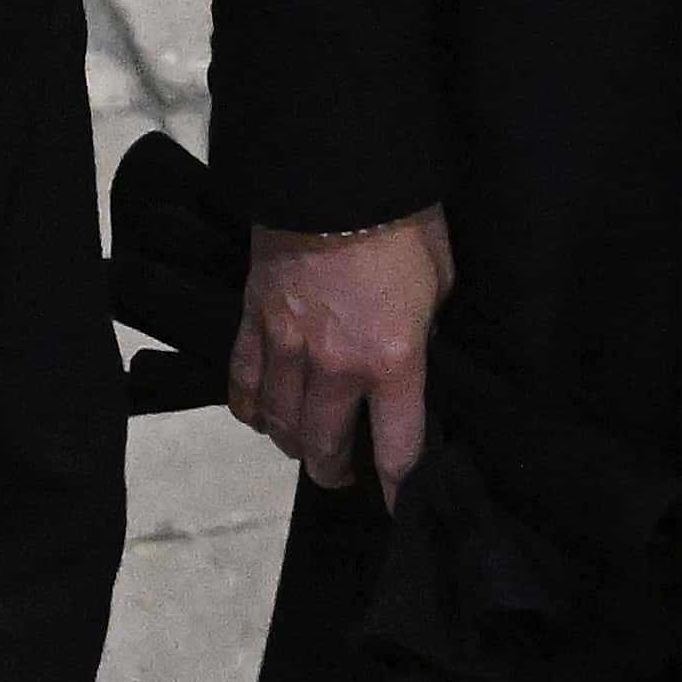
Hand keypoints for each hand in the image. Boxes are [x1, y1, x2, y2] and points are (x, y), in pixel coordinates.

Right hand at [231, 209, 446, 486]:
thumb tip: (411, 350)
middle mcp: (335, 366)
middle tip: (343, 476)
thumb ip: (422, 330)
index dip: (397, 489)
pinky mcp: (253, 320)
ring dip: (292, 443)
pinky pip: (242, 382)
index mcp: (392, 360)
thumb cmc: (401, 221)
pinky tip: (259, 417)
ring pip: (279, 423)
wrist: (333, 171)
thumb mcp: (438, 281)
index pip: (396, 448)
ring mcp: (286, 346)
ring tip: (304, 447)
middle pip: (322, 447)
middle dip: (334, 473)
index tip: (400, 509)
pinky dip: (250, 408)